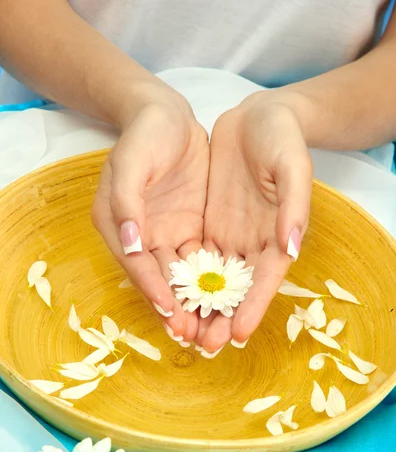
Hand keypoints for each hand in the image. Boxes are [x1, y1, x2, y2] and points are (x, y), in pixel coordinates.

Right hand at [92, 90, 208, 339]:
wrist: (169, 115)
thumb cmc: (145, 135)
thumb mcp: (131, 163)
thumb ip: (127, 203)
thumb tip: (130, 244)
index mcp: (116, 224)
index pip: (136, 264)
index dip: (152, 289)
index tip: (170, 311)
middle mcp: (140, 237)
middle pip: (158, 279)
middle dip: (174, 308)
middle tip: (192, 336)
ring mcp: (166, 235)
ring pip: (181, 276)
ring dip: (193, 303)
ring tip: (209, 330)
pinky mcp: (189, 229)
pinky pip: (201, 260)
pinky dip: (209, 281)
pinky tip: (224, 301)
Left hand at [198, 91, 312, 350]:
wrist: (255, 117)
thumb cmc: (281, 138)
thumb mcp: (291, 165)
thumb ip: (293, 207)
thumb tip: (291, 247)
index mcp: (279, 234)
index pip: (266, 279)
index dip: (253, 307)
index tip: (237, 333)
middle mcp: (254, 243)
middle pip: (238, 290)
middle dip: (222, 318)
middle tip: (205, 345)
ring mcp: (230, 236)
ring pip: (213, 280)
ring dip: (200, 308)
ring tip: (184, 333)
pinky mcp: (209, 226)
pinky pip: (194, 258)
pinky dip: (185, 281)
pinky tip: (171, 299)